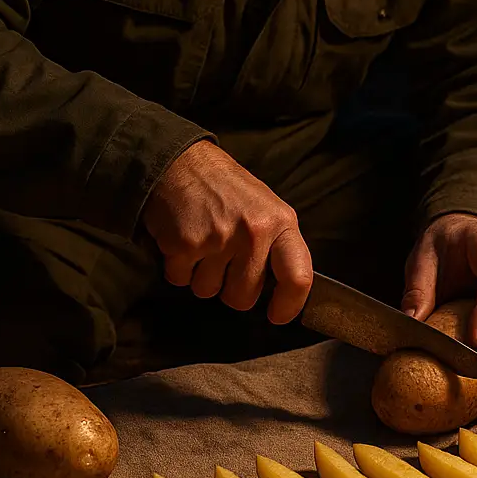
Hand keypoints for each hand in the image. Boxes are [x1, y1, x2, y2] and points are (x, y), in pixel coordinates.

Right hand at [141, 140, 312, 324]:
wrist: (181, 162)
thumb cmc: (226, 189)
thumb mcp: (266, 208)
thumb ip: (277, 246)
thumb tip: (283, 291)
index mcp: (281, 223)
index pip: (298, 277)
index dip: (289, 306)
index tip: (277, 315)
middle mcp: (253, 232)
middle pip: (243, 297)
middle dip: (230, 290)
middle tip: (224, 262)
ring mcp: (219, 238)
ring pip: (208, 292)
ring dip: (201, 276)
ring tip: (203, 244)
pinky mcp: (186, 244)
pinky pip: (180, 280)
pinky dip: (178, 268)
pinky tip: (184, 241)